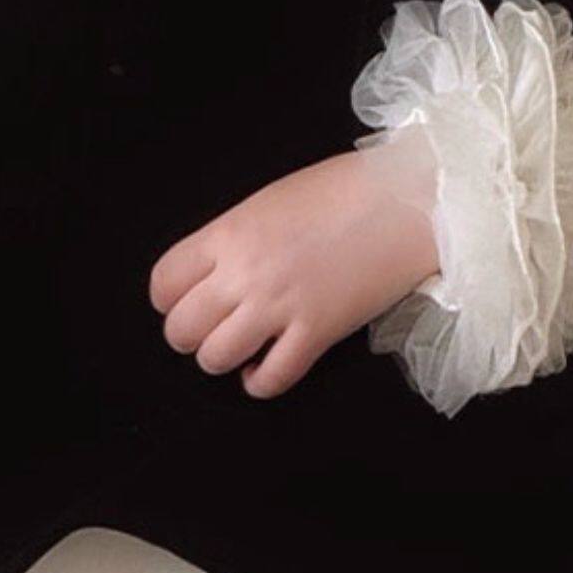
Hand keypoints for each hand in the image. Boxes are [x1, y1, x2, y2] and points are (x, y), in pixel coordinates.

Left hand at [147, 137, 440, 399]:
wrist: (408, 200)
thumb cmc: (344, 190)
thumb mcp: (270, 201)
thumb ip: (234, 239)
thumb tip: (215, 273)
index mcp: (228, 234)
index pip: (164, 283)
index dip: (168, 300)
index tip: (184, 301)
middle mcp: (245, 274)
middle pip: (181, 329)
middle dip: (189, 336)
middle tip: (211, 329)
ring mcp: (280, 307)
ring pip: (215, 359)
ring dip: (221, 359)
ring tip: (240, 348)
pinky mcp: (317, 334)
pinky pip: (270, 379)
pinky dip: (260, 381)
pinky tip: (265, 368)